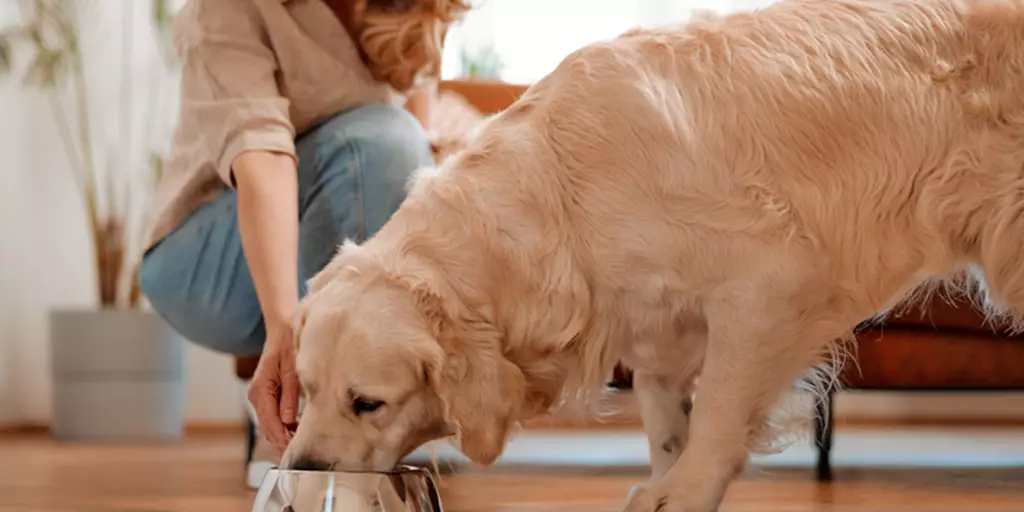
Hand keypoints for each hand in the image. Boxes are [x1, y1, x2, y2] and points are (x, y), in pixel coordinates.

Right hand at [247, 324, 300, 453]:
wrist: (283, 328)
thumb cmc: (288, 344)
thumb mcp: (292, 369)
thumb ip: (290, 395)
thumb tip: (288, 420)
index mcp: (261, 390)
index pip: (270, 422)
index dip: (282, 438)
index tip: (292, 450)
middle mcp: (257, 395)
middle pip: (268, 427)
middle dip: (282, 441)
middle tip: (299, 453)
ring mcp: (261, 396)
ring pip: (270, 424)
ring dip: (283, 434)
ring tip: (300, 443)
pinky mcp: (268, 395)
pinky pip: (273, 416)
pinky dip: (283, 425)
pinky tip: (296, 429)